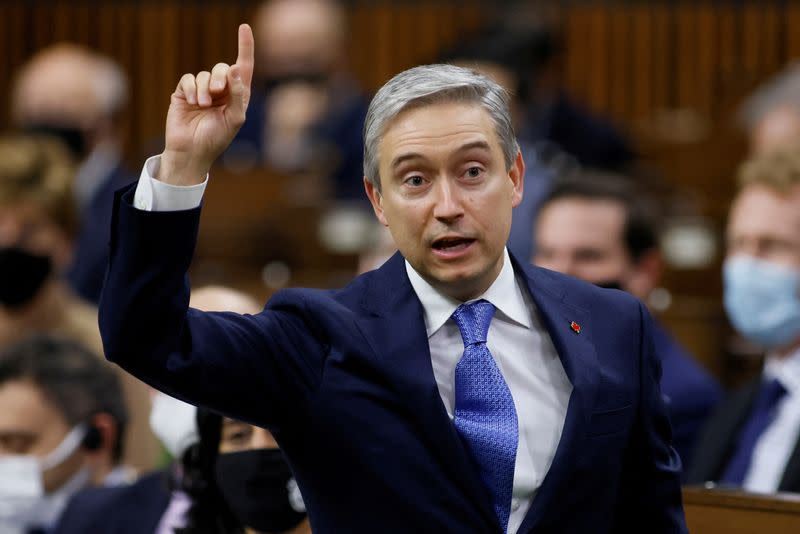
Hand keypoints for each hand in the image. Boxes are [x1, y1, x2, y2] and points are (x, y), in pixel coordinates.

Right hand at [158, 24, 253, 184]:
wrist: (192, 151)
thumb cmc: (216, 139)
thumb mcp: (234, 119)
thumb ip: (238, 94)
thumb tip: (235, 69)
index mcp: (236, 96)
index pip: (243, 68)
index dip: (245, 47)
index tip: (244, 27)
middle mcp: (220, 91)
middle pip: (223, 68)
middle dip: (221, 77)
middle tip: (218, 92)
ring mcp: (202, 91)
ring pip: (205, 74)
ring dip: (205, 89)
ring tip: (203, 105)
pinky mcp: (184, 92)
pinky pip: (189, 79)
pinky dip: (192, 89)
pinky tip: (193, 103)